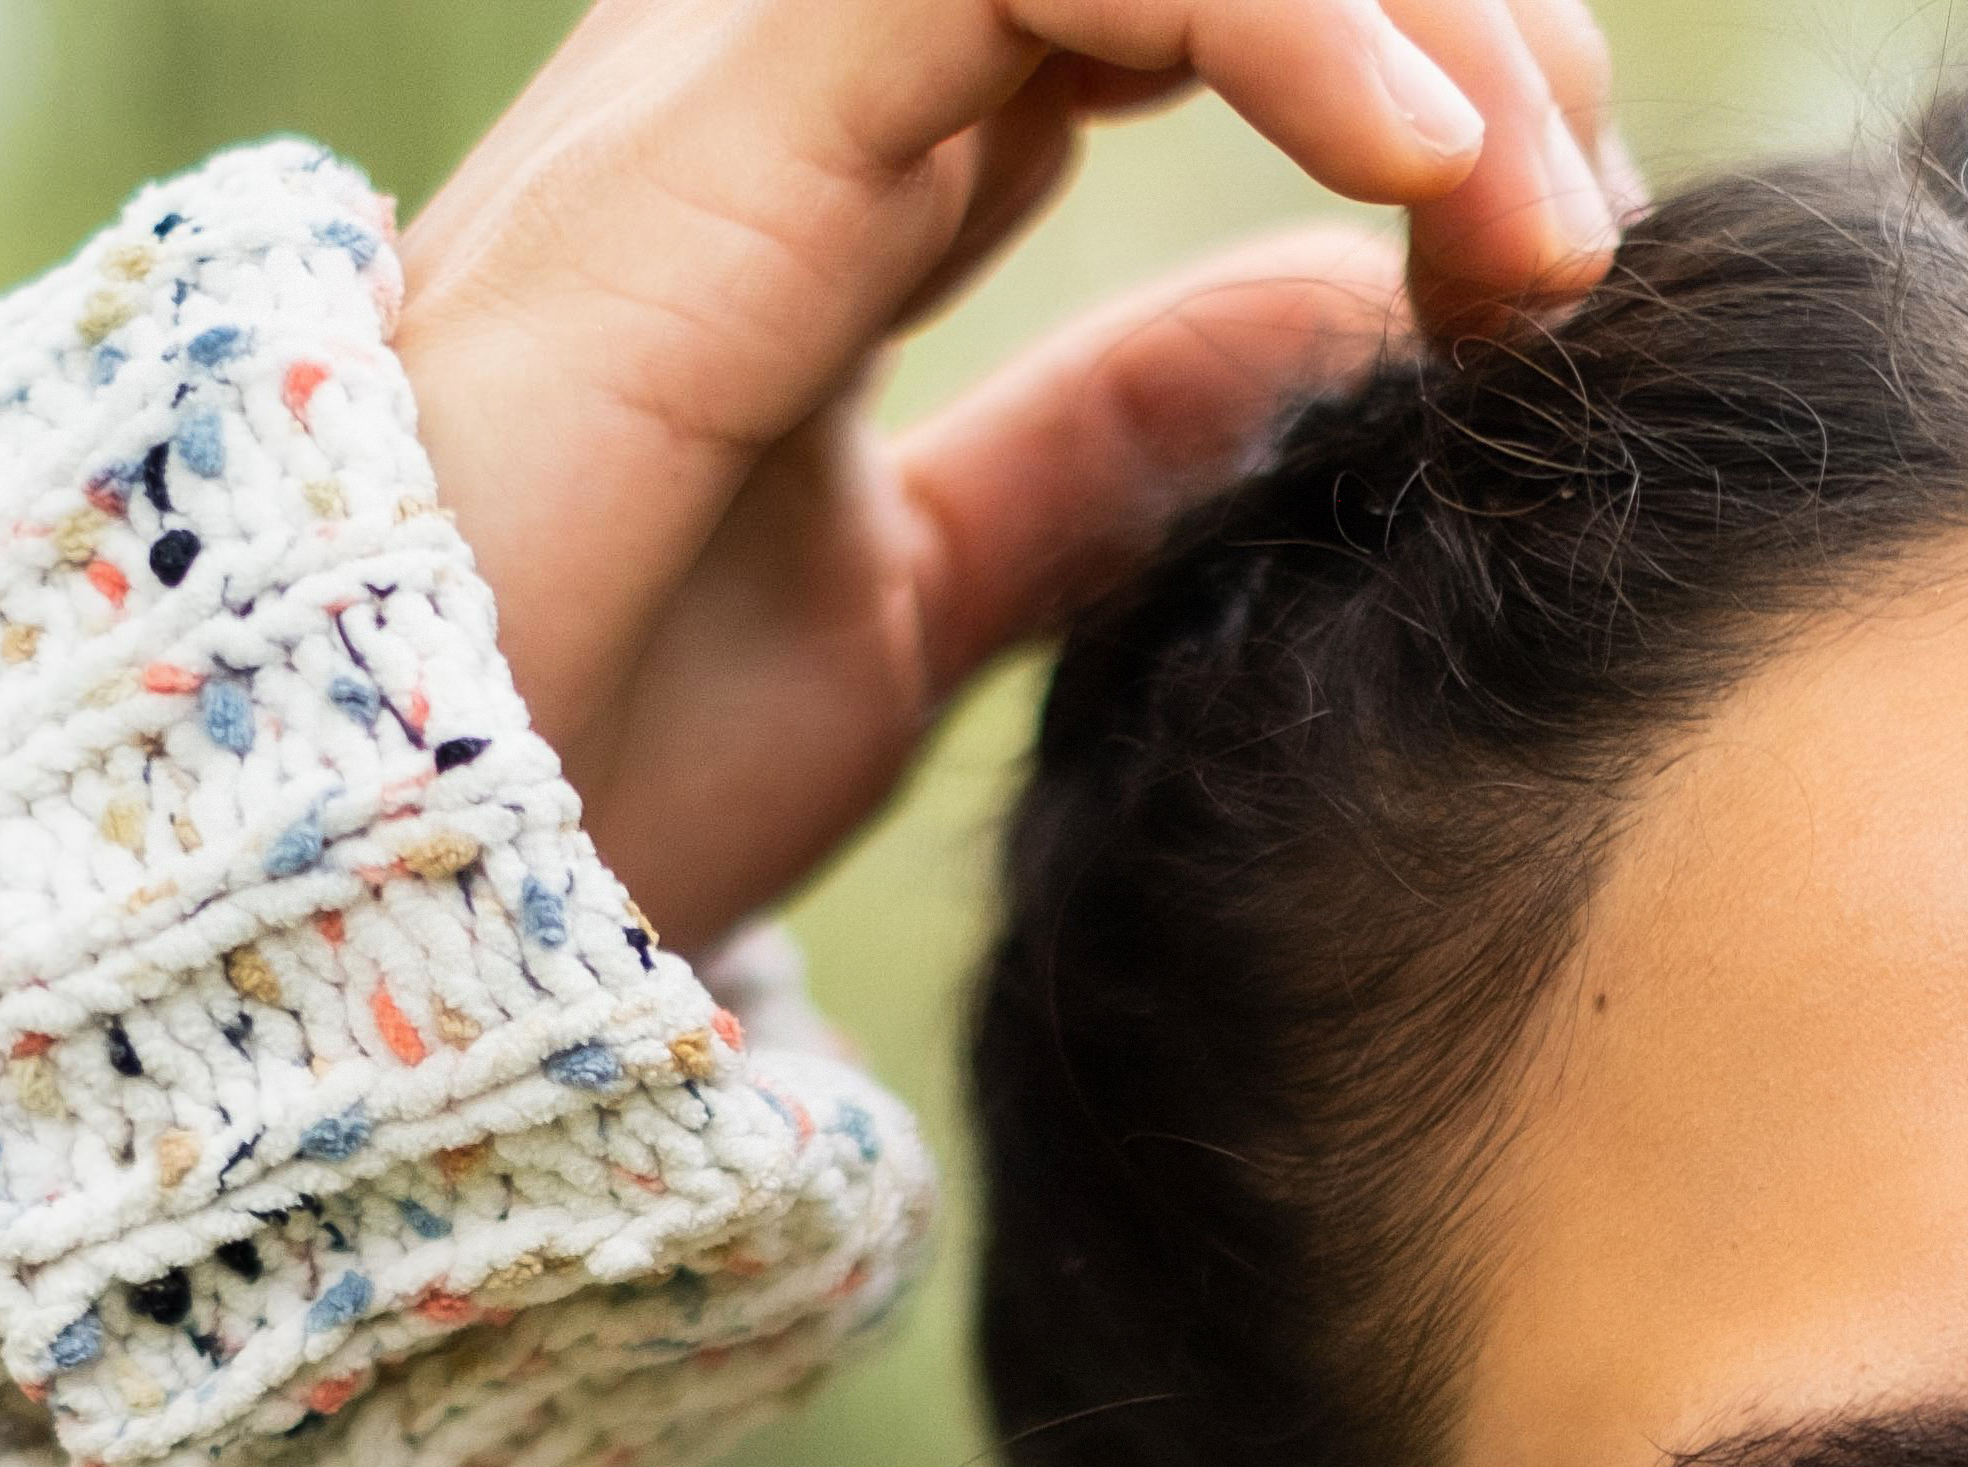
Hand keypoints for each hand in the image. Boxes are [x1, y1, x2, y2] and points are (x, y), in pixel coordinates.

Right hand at [394, 0, 1628, 943]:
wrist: (383, 880)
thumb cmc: (592, 758)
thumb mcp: (932, 596)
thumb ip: (1110, 447)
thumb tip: (1341, 329)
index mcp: (865, 148)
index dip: (1418, 82)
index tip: (1551, 299)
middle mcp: (815, 57)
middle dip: (1452, 24)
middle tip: (1584, 248)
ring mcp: (765, 58)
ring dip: (1409, 17)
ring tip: (1538, 226)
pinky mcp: (741, 107)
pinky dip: (1285, 20)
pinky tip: (1426, 179)